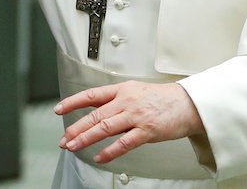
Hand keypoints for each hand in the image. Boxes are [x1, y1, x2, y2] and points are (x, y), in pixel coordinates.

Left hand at [55, 81, 203, 163]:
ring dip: (86, 138)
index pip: (91, 95)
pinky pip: (124, 143)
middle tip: (63, 138)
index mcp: (121, 90)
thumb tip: (94, 107)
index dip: (73, 102)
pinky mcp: (147, 131)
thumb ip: (115, 100)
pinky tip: (99, 157)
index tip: (59, 110)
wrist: (187, 103)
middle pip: (95, 115)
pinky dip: (109, 151)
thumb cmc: (161, 98)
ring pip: (104, 128)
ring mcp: (136, 116)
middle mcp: (126, 101)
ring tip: (73, 146)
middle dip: (75, 128)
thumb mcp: (134, 91)